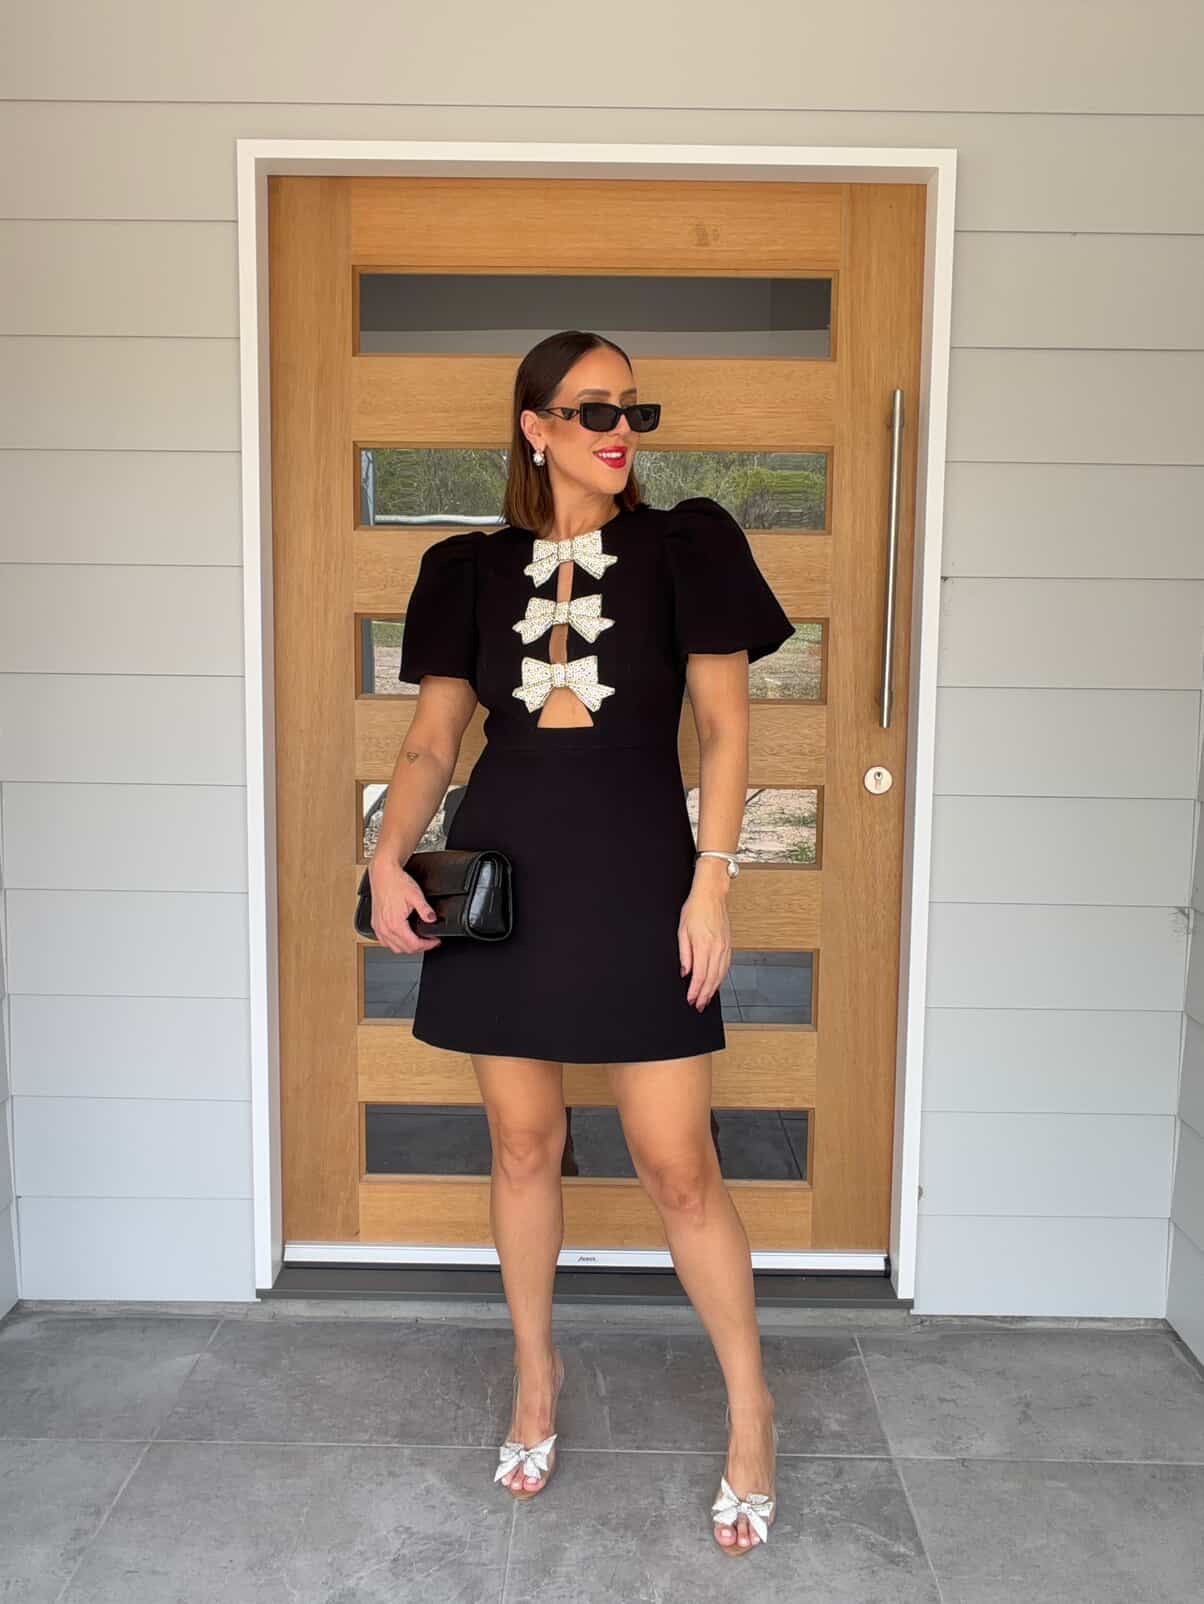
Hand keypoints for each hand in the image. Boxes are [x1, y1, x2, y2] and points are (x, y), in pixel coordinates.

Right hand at [368, 859, 442, 952]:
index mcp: (395, 924)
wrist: (383, 874)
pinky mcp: (375, 924)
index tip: (435, 941)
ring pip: (394, 948)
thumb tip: (432, 919)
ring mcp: (378, 927)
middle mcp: (385, 928)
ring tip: (418, 941)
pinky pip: (384, 942)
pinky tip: (401, 938)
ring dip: (407, 947)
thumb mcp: (415, 895)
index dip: (428, 945)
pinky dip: (394, 944)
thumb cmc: (396, 882)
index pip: (414, 945)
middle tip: (430, 941)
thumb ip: (425, 910)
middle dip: (420, 947)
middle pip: (404, 949)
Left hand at [678, 886, 731, 1009]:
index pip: (700, 975)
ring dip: (714, 989)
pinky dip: (721, 978)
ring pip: (720, 974)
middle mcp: (717, 948)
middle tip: (699, 1005)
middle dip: (705, 995)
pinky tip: (716, 984)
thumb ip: (684, 954)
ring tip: (707, 999)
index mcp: (704, 945)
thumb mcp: (682, 931)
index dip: (695, 990)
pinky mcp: (728, 945)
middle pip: (712, 979)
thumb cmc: (695, 909)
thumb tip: (685, 972)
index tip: (691, 999)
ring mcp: (725, 947)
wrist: (711, 895)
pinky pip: (726, 966)